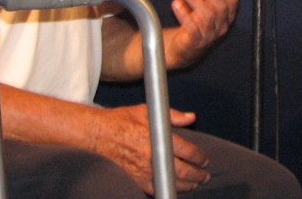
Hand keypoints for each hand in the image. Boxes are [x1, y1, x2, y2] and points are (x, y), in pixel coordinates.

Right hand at [90, 105, 207, 193]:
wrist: (97, 134)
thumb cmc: (120, 120)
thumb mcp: (147, 111)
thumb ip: (172, 115)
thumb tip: (190, 118)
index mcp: (159, 138)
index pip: (187, 151)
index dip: (199, 157)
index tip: (204, 160)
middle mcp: (153, 156)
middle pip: (183, 170)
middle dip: (197, 174)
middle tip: (204, 175)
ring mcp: (144, 170)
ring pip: (171, 183)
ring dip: (186, 185)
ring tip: (194, 184)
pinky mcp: (135, 179)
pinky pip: (154, 189)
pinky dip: (165, 190)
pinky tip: (172, 189)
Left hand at [165, 0, 239, 67]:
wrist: (185, 48)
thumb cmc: (199, 21)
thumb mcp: (211, 2)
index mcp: (228, 14)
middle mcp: (221, 25)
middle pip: (220, 7)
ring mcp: (209, 35)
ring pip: (206, 16)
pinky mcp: (194, 42)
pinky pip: (192, 28)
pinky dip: (184, 14)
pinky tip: (177, 3)